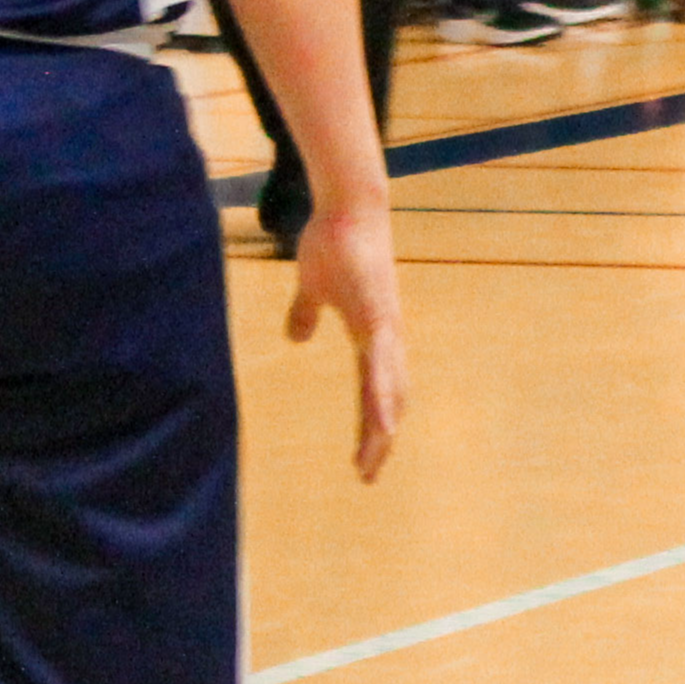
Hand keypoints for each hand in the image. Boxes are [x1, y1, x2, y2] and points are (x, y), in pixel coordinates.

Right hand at [286, 202, 409, 480]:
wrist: (348, 208)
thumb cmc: (334, 242)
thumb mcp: (312, 287)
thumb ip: (306, 314)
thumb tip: (296, 336)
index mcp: (372, 336)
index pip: (374, 391)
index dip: (370, 426)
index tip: (363, 460)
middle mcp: (387, 338)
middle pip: (388, 400)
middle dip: (379, 441)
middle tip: (367, 475)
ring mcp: (386, 329)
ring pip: (389, 390)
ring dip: (381, 429)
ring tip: (372, 463)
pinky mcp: (378, 317)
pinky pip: (380, 365)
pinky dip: (382, 395)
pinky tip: (383, 423)